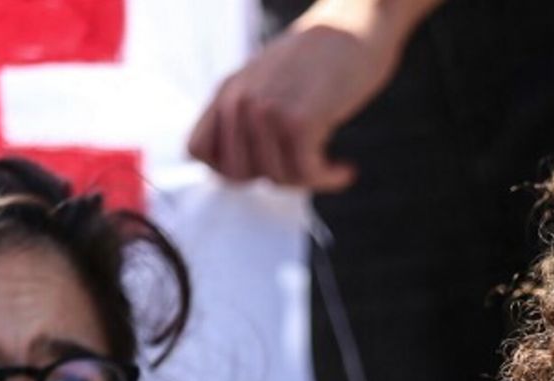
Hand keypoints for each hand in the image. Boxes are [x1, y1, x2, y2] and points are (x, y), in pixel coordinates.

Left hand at [187, 0, 436, 189]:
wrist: (356, 26)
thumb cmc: (322, 61)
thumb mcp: (271, 82)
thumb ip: (249, 114)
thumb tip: (242, 170)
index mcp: (228, 90)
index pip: (197, 151)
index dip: (227, 169)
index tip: (264, 165)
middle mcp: (240, 99)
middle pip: (236, 174)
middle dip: (271, 178)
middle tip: (300, 167)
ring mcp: (267, 108)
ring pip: (275, 178)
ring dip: (308, 181)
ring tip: (329, 165)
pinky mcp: (299, 118)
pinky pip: (306, 173)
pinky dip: (329, 179)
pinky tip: (345, 170)